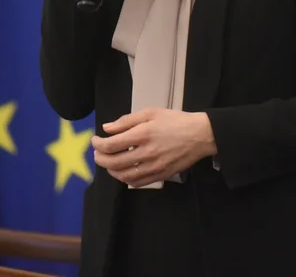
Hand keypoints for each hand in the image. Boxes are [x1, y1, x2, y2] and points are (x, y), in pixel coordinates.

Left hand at [91, 108, 215, 187]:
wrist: (200, 135)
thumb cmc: (176, 121)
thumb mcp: (151, 113)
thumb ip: (126, 120)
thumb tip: (107, 128)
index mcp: (143, 134)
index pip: (112, 145)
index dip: (98, 144)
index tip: (95, 140)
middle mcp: (146, 152)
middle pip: (114, 162)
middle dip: (100, 158)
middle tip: (97, 153)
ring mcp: (154, 166)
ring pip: (124, 175)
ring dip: (111, 171)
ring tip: (108, 163)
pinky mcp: (161, 175)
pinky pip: (138, 182)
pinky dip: (126, 179)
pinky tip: (123, 172)